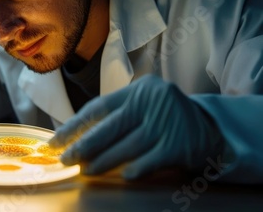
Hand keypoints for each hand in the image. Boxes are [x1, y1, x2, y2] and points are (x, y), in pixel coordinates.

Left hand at [49, 74, 223, 179]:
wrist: (209, 130)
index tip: (57, 140)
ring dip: (103, 162)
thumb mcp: (141, 107)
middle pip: (110, 127)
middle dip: (84, 146)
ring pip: (127, 146)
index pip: (98, 107)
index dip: (74, 125)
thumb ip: (114, 116)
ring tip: (86, 170)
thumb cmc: (162, 118)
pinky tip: (122, 176)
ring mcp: (167, 122)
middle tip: (66, 159)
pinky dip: (134, 170)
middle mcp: (152, 102)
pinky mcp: (179, 145)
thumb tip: (75, 136)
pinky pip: (149, 161)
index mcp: (138, 89)